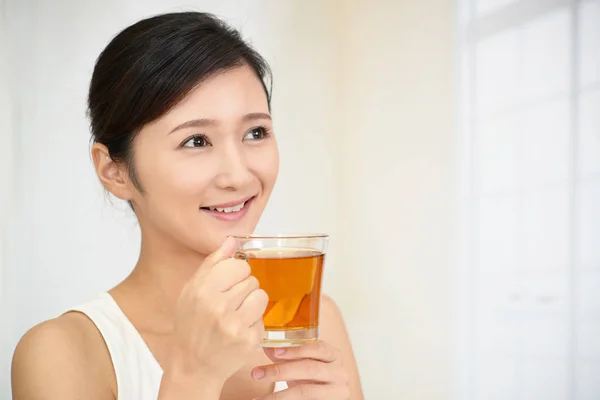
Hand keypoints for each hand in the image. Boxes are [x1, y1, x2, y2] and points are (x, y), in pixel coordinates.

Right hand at [166, 237, 268, 383]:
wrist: (192, 366)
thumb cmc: (191, 326)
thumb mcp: (191, 291)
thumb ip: (213, 264)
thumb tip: (232, 241)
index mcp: (202, 290)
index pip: (239, 265)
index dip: (237, 273)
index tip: (229, 283)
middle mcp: (218, 307)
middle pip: (252, 280)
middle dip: (244, 290)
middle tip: (229, 304)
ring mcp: (234, 325)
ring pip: (261, 296)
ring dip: (253, 304)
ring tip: (237, 315)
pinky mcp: (248, 341)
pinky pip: (263, 319)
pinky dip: (254, 323)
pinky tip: (238, 330)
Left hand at [251, 341, 350, 398]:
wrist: (326, 397)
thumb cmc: (315, 378)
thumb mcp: (303, 364)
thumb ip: (286, 355)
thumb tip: (266, 346)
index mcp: (334, 356)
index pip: (318, 348)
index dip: (296, 350)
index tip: (275, 352)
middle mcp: (340, 373)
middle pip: (310, 370)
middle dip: (281, 371)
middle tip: (256, 374)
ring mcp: (337, 392)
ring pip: (306, 392)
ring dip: (279, 396)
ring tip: (259, 399)